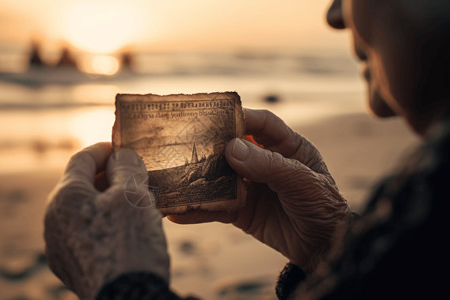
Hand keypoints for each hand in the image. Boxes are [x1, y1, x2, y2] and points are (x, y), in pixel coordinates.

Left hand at [44, 143, 169, 298]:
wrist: (128, 299)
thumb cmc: (131, 245)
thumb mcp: (134, 195)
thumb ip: (126, 167)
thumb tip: (121, 157)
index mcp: (65, 196)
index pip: (82, 158)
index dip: (105, 149)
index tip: (123, 149)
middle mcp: (53, 219)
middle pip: (80, 185)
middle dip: (107, 176)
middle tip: (134, 176)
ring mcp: (57, 245)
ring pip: (82, 210)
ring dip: (105, 201)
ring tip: (133, 204)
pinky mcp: (68, 265)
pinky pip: (83, 233)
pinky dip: (101, 224)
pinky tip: (123, 230)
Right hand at [169, 109, 350, 272]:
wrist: (324, 249)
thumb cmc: (323, 207)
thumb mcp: (302, 182)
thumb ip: (268, 165)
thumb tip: (231, 148)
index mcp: (287, 147)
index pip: (261, 124)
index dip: (240, 117)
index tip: (215, 115)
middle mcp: (265, 163)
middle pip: (233, 147)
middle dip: (210, 145)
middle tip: (183, 142)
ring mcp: (251, 187)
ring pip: (219, 178)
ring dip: (197, 179)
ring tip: (172, 177)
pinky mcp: (241, 211)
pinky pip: (216, 207)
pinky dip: (198, 210)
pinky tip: (177, 213)